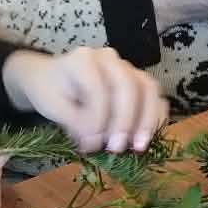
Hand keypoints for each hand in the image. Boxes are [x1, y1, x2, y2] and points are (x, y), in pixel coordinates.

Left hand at [2, 48, 168, 154]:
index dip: (97, 118)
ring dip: (147, 120)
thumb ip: (75, 122)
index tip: (90, 144)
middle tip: (116, 148)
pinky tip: (147, 139)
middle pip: (128, 85)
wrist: (52, 80)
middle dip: (125, 120)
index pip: (97, 87)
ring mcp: (127, 68)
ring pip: (148, 89)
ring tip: (138, 147)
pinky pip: (155, 97)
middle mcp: (109, 59)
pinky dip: (156, 117)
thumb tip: (96, 141)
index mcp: (83, 60)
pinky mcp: (138, 82)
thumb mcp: (54, 108)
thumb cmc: (52, 92)